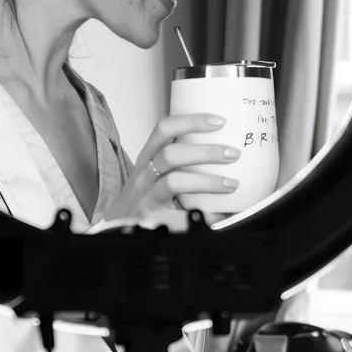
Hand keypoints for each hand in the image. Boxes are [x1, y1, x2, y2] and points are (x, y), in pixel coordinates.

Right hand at [93, 112, 240, 225]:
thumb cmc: (144, 200)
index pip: (164, 130)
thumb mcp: (155, 174)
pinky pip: (177, 214)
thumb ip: (181, 162)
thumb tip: (225, 158)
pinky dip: (200, 214)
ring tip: (230, 184)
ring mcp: (145, 198)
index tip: (219, 121)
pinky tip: (216, 216)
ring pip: (173, 182)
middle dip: (206, 152)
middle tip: (233, 154)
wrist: (119, 230)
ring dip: (206, 182)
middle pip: (171, 154)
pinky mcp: (150, 219)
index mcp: (148, 158)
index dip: (191, 121)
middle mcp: (143, 175)